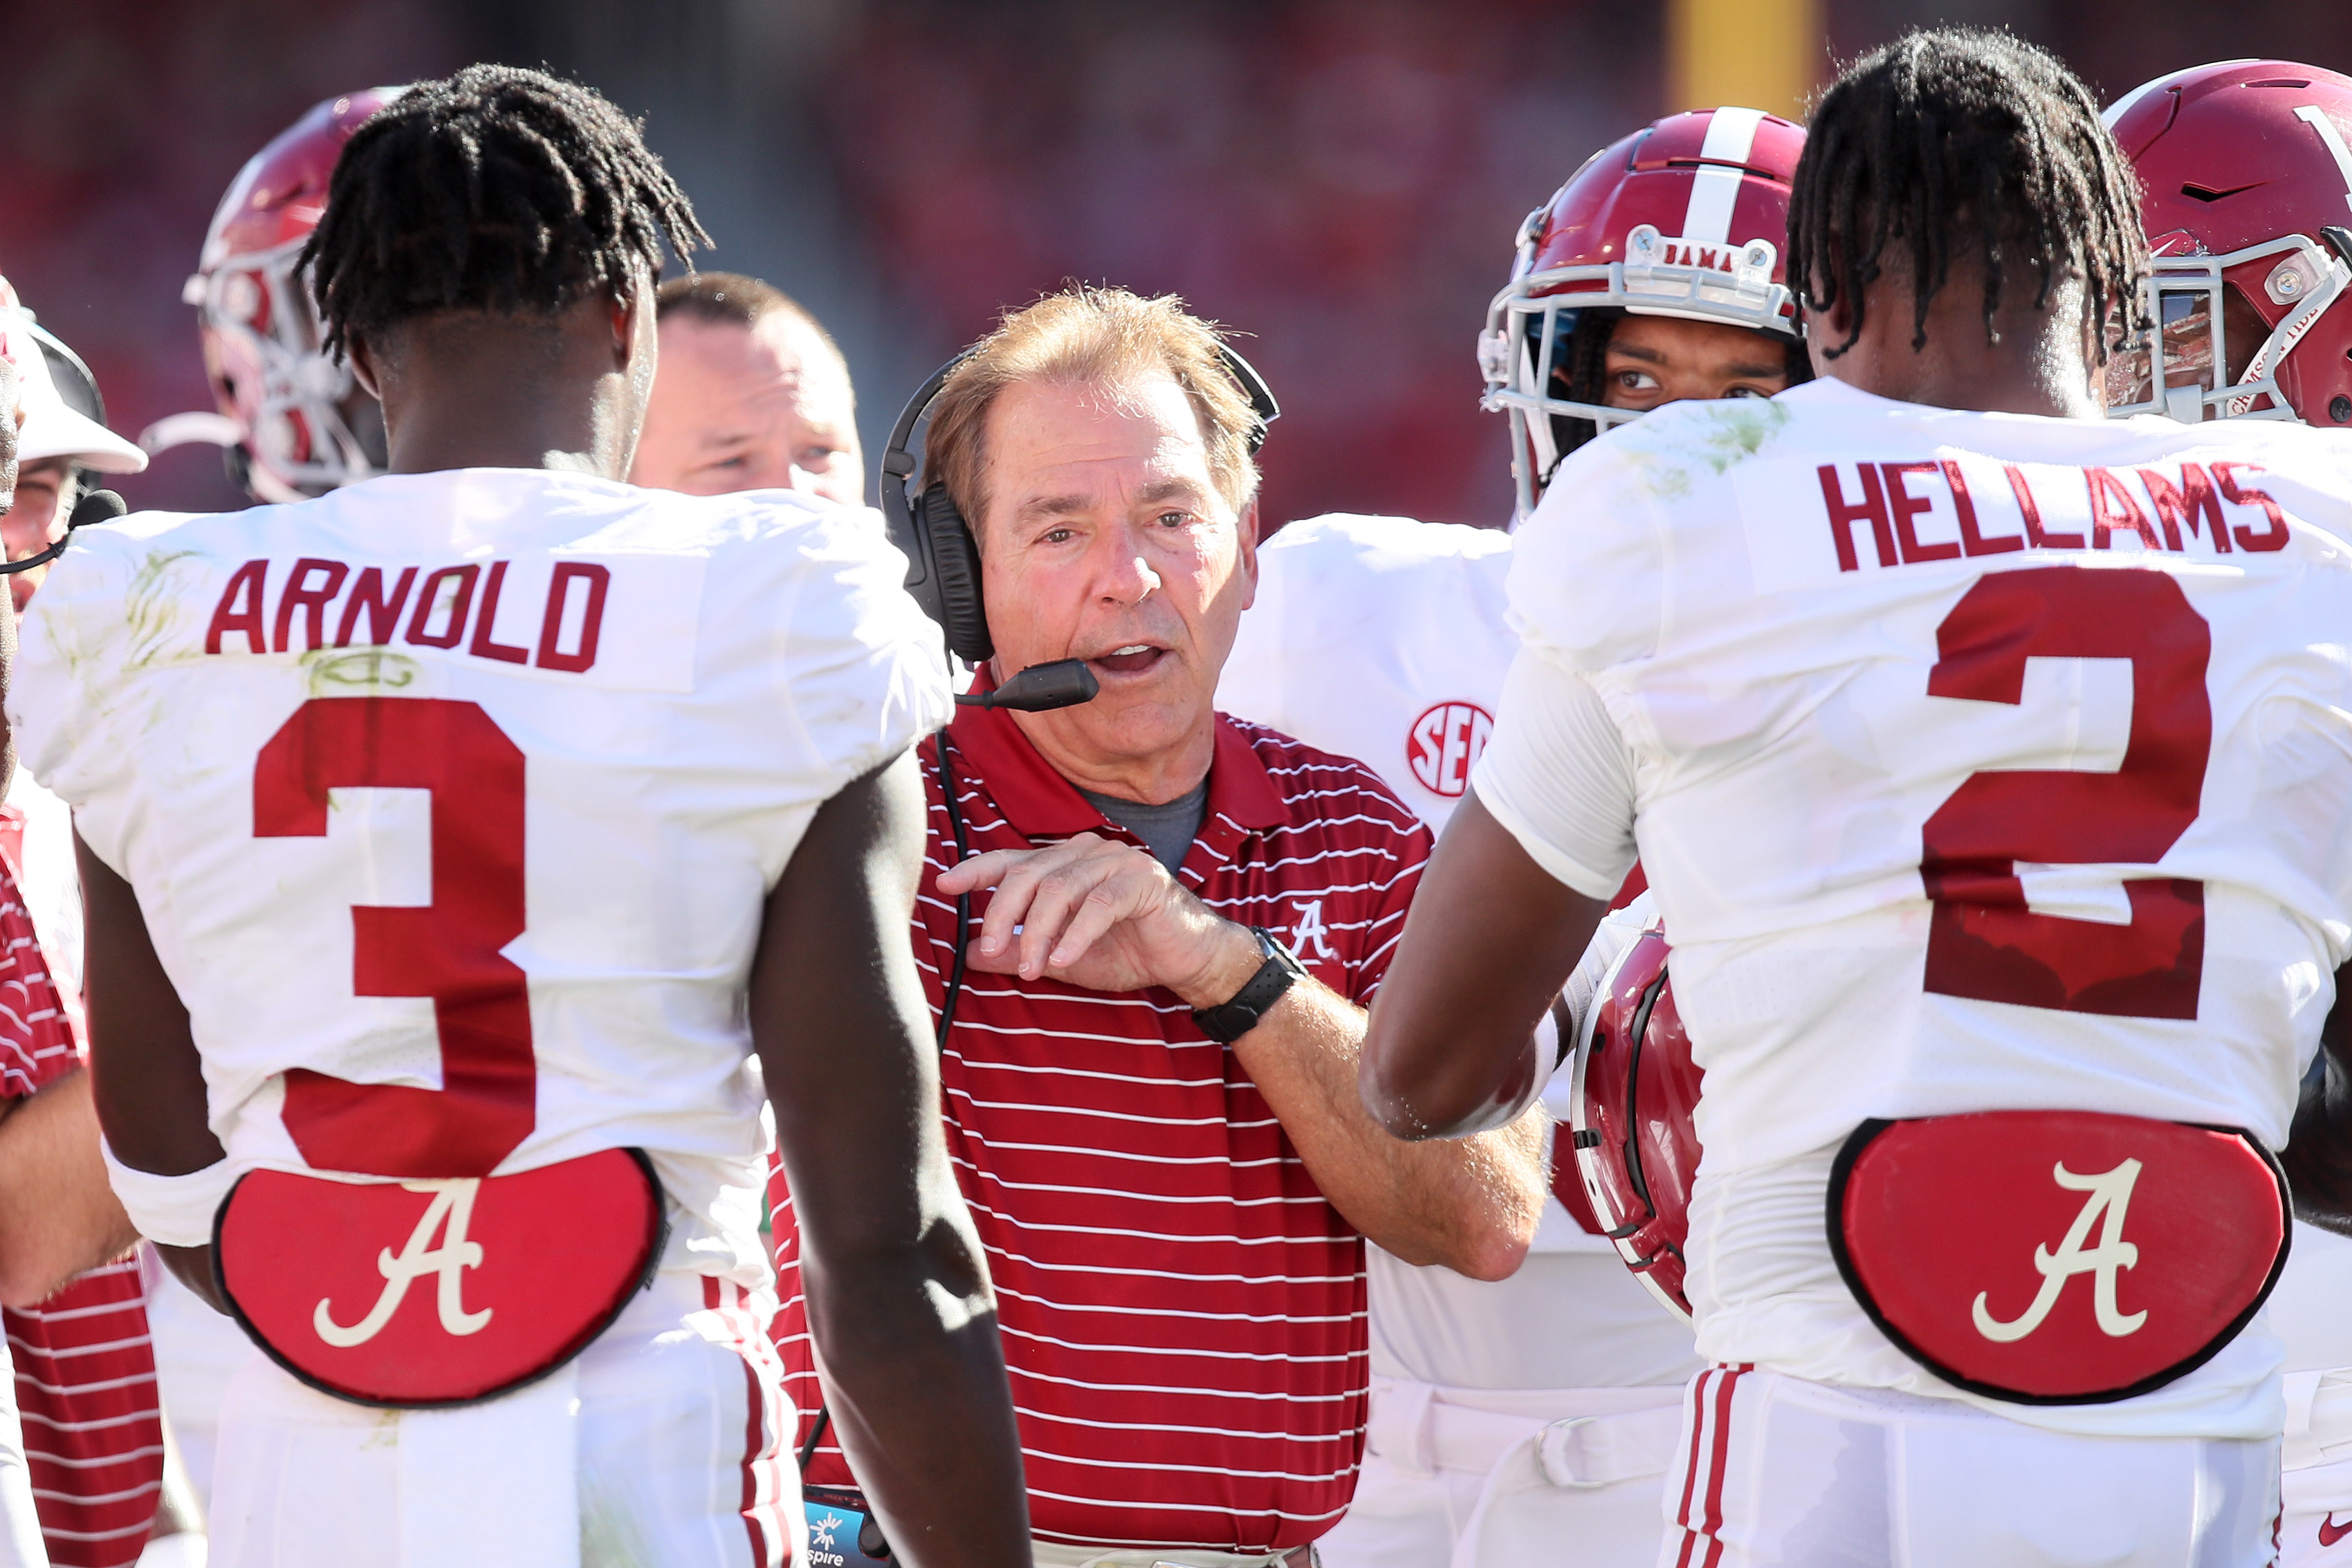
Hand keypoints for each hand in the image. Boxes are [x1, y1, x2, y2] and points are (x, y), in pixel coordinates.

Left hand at [935, 833, 1262, 1004]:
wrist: (1189, 960)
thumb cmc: (1128, 952)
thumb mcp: (1061, 957)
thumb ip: (1019, 950)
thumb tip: (969, 953)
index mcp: (1066, 863)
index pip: (1014, 860)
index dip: (978, 870)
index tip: (945, 885)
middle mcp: (1087, 852)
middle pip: (1028, 873)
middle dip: (1002, 913)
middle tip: (991, 950)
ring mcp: (1116, 861)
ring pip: (1059, 888)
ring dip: (1038, 932)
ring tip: (1033, 969)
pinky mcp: (1142, 880)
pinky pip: (1098, 904)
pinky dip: (1075, 934)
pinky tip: (1062, 959)